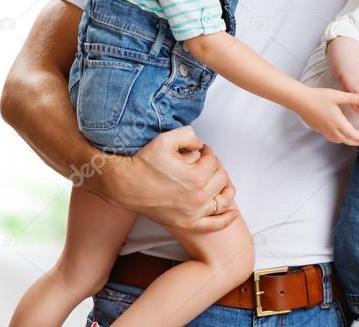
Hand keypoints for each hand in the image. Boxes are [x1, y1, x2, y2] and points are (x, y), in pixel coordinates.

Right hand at [100, 125, 237, 231]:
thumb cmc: (144, 162)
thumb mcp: (165, 139)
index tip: (200, 151)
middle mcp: (199, 196)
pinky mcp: (188, 223)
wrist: (125, 186)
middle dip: (215, 167)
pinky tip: (233, 212)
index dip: (207, 152)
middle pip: (221, 178)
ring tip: (221, 182)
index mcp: (197, 176)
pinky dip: (226, 218)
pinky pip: (214, 224)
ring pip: (223, 200)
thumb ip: (189, 134)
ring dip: (226, 189)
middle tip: (205, 163)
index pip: (213, 160)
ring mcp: (194, 212)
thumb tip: (201, 144)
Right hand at [293, 88, 358, 145]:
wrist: (300, 101)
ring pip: (337, 140)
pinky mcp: (318, 129)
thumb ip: (351, 98)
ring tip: (351, 139)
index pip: (351, 134)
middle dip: (355, 142)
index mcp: (337, 122)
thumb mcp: (337, 96)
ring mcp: (323, 130)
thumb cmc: (318, 97)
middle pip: (345, 140)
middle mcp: (331, 129)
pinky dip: (337, 139)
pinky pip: (330, 137)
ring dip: (346, 141)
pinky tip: (337, 134)